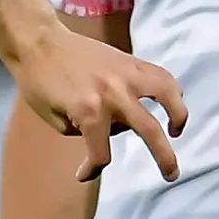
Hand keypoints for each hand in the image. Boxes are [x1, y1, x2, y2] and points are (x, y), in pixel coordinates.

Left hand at [7, 21, 186, 182]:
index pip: (101, 153)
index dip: (93, 169)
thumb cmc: (39, 83)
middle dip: (164, 157)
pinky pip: (160, 76)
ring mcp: (126, 74)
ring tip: (177, 130)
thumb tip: (112, 130)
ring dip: (178, 115)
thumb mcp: (54, 119)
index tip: (85, 174)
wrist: (40, 43)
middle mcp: (113, 94)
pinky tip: (170, 103)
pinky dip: (171, 90)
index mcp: (89, 111)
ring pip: (167, 94)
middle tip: (172, 175)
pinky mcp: (130, 61)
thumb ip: (85, 131)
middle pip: (149, 130)